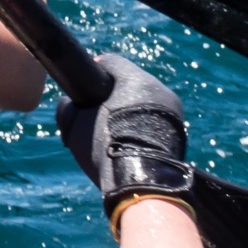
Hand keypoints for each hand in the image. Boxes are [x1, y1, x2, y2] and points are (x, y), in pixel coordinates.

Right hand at [57, 53, 192, 221]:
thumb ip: (67, 107)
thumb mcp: (73, 125)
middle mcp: (160, 90)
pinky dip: (141, 124)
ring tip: (111, 132)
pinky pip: (154, 117)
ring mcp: (174, 112)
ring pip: (143, 100)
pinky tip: (127, 141)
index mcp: (136, 81)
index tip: (82, 90)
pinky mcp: (179, 132)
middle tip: (94, 115)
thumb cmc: (105, 148)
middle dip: (111, 95)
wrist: (141, 185)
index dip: (92, 72)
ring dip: (127, 110)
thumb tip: (69, 103)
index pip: (110, 62)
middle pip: (129, 82)